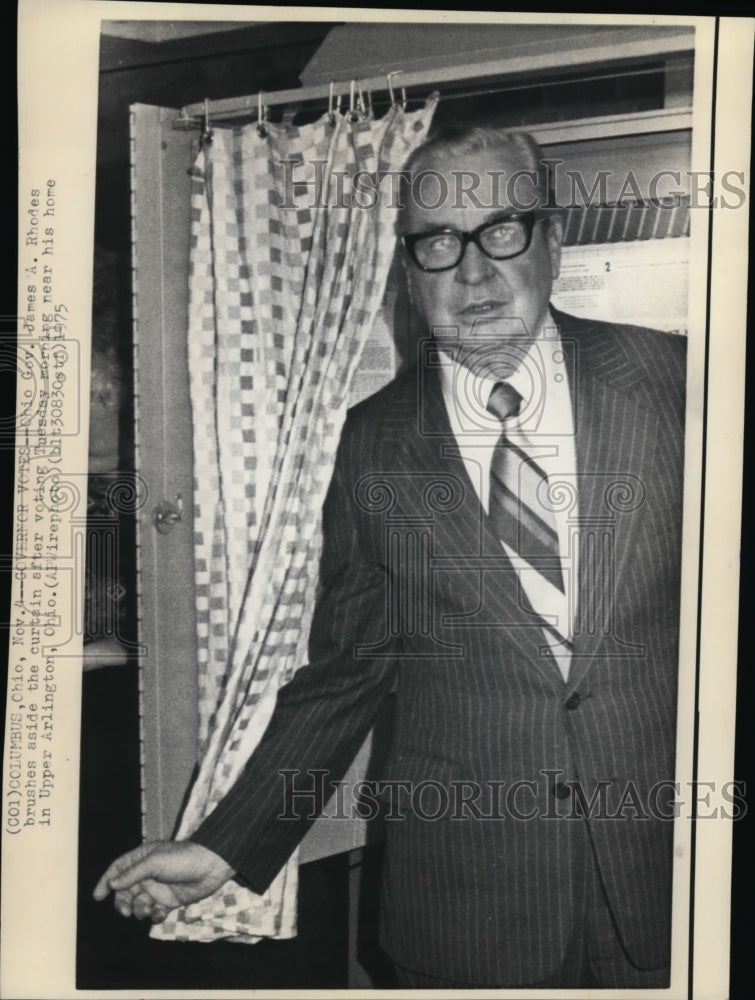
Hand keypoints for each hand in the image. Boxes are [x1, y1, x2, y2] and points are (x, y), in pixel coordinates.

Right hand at [93, 840, 234, 922]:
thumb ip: (132, 874)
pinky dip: (155, 915)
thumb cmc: (182, 859)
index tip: (97, 896)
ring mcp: (158, 888)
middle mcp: (147, 874)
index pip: (118, 868)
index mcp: (142, 859)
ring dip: (140, 910)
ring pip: (138, 904)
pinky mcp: (169, 901)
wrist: (210, 867)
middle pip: (125, 891)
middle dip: (122, 902)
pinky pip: (154, 912)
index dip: (106, 880)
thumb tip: (112, 883)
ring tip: (148, 908)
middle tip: (126, 911)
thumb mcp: (155, 862)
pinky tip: (161, 912)